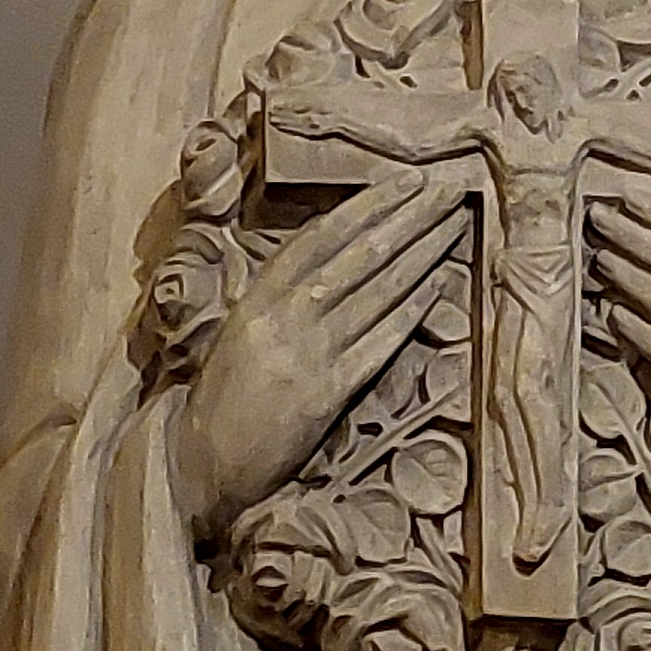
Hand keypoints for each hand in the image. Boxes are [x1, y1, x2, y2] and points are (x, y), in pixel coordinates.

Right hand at [170, 173, 470, 540]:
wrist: (197, 467)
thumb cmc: (220, 403)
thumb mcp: (239, 335)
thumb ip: (278, 299)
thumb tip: (333, 263)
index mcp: (257, 298)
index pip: (321, 237)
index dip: (367, 206)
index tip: (405, 183)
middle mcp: (283, 318)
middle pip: (357, 255)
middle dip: (407, 218)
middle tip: (447, 191)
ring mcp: (307, 356)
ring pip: (376, 291)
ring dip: (420, 254)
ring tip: (452, 225)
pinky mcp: (326, 396)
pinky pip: (378, 344)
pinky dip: (410, 312)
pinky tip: (438, 286)